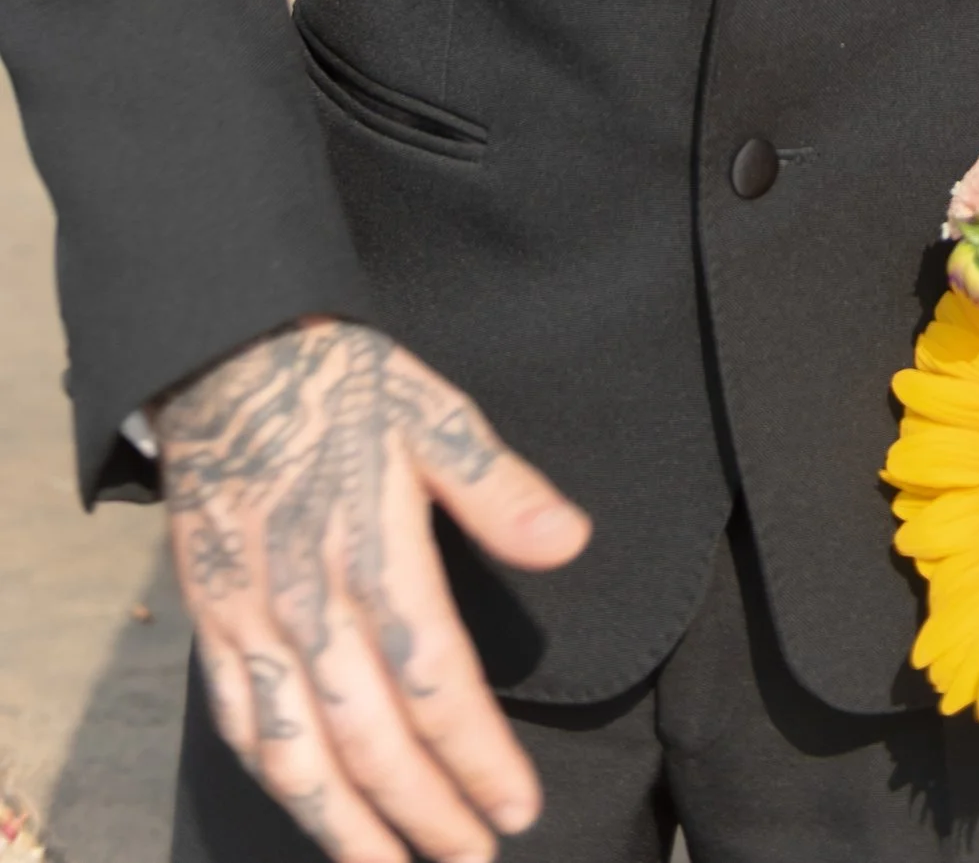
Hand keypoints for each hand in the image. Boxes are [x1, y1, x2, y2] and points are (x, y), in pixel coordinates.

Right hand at [156, 313, 590, 862]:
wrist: (224, 359)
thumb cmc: (341, 385)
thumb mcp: (432, 411)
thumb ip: (498, 488)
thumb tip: (571, 543)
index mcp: (371, 555)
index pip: (433, 685)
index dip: (476, 758)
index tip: (517, 808)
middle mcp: (306, 605)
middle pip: (371, 739)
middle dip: (425, 814)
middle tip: (473, 859)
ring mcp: (250, 623)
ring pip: (297, 754)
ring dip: (347, 827)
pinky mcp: (211, 626)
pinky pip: (243, 725)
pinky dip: (279, 781)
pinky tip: (313, 813)